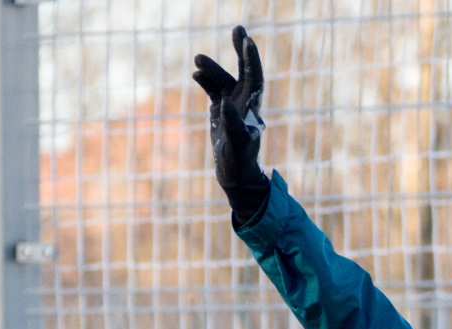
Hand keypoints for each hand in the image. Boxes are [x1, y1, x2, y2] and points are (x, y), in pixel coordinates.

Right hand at [193, 26, 270, 220]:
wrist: (237, 177)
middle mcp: (245, 104)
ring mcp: (232, 107)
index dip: (251, 59)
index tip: (246, 40)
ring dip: (213, 68)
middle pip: (244, 71)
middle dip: (241, 50)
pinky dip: (206, 81)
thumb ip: (232, 125)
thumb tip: (223, 104)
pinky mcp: (220, 113)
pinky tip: (196, 73)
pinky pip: (214, 91)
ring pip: (224, 80)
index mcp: (252, 108)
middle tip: (238, 28)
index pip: (254, 77)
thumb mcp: (237, 145)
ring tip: (197, 59)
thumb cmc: (241, 163)